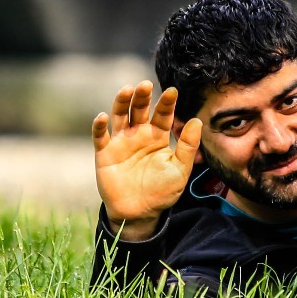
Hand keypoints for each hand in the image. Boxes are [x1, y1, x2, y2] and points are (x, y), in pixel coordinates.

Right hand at [92, 81, 202, 236]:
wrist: (139, 213)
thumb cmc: (162, 192)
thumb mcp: (180, 170)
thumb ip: (188, 146)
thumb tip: (197, 120)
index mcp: (158, 136)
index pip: (163, 114)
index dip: (167, 103)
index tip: (173, 91)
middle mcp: (139, 134)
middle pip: (140, 109)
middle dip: (143, 96)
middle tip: (147, 84)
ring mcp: (121, 142)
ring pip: (120, 116)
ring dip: (121, 102)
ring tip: (127, 90)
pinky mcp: (105, 153)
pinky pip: (100, 136)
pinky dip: (99, 126)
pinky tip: (103, 117)